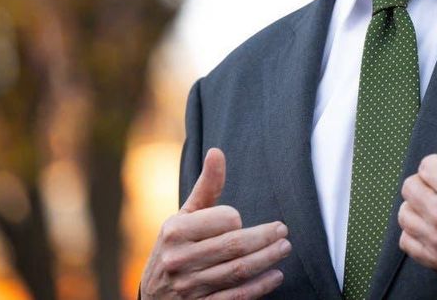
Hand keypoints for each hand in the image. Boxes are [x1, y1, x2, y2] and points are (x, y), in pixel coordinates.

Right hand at [140, 148, 290, 298]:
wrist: (153, 295)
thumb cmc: (175, 247)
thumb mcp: (184, 216)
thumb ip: (205, 187)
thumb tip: (217, 152)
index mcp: (175, 231)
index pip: (223, 220)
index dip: (238, 219)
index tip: (242, 220)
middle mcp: (179, 259)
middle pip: (234, 246)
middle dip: (264, 238)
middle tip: (283, 231)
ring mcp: (189, 287)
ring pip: (238, 271)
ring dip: (267, 259)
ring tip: (284, 248)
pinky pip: (236, 296)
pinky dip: (260, 287)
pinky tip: (276, 276)